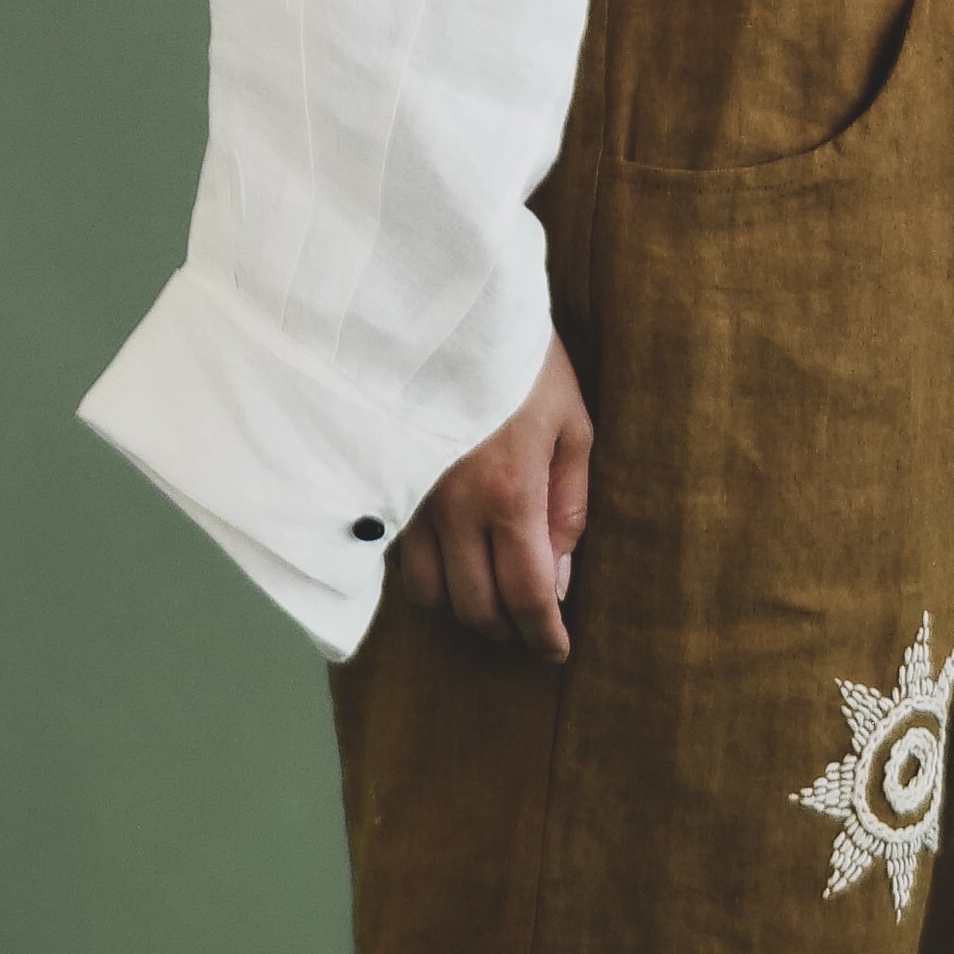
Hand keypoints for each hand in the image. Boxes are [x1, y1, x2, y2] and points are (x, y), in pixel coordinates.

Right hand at [398, 332, 595, 660]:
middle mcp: (454, 509)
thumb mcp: (573, 425)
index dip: (543, 635)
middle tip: (527, 624)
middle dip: (505, 628)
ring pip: (426, 594)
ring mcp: (409, 499)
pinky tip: (446, 555)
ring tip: (484, 590)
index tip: (555, 651)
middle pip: (474, 607)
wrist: (445, 302)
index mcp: (512, 493)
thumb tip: (561, 579)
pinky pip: (397, 556)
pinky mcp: (381, 484)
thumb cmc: (521, 359)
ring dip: (459, 605)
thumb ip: (570, 507)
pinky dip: (424, 571)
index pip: (526, 595)